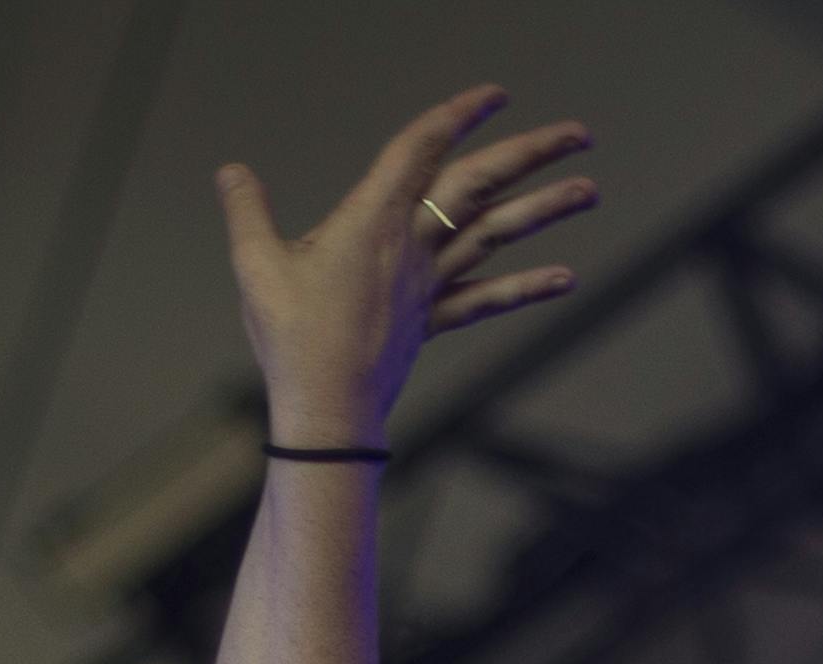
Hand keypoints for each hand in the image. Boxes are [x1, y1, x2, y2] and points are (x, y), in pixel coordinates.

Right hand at [214, 84, 596, 445]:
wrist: (328, 411)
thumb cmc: (291, 340)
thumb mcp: (255, 263)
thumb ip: (247, 210)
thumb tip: (232, 173)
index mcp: (372, 219)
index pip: (420, 150)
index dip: (457, 116)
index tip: (493, 95)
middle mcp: (413, 247)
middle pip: (480, 185)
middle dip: (531, 152)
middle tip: (579, 133)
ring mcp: (430, 285)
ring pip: (496, 236)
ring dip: (546, 208)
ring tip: (590, 188)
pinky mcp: (433, 322)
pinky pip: (488, 300)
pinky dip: (528, 287)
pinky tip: (567, 278)